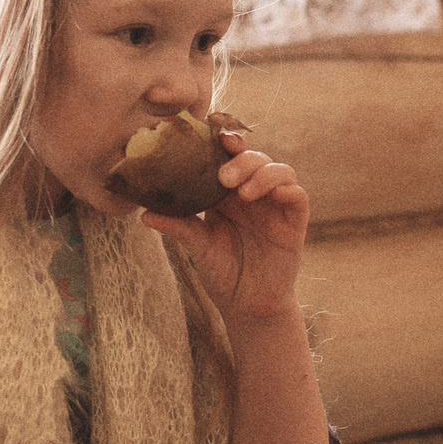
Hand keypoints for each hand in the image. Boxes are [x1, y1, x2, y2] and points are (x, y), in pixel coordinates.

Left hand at [142, 132, 307, 330]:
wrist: (248, 306)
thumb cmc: (223, 272)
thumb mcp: (198, 246)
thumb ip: (178, 226)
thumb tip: (143, 214)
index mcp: (229, 194)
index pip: (230, 158)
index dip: (224, 143)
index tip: (212, 137)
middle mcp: (254, 193)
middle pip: (255, 158)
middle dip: (241, 159)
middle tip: (223, 177)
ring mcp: (276, 206)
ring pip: (280, 170)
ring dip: (263, 173)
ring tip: (243, 192)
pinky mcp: (294, 222)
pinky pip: (298, 196)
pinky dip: (288, 189)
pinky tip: (275, 194)